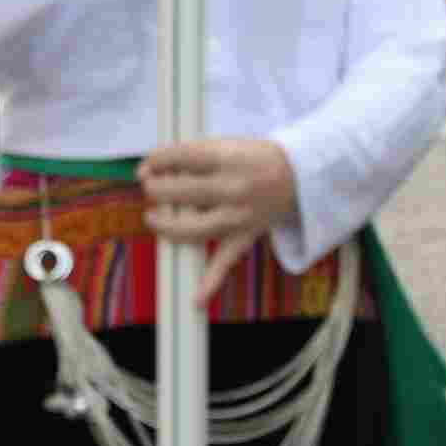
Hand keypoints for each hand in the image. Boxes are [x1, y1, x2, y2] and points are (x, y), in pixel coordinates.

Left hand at [140, 137, 299, 303]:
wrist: (299, 176)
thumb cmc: (253, 158)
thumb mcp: (225, 145)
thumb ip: (192, 157)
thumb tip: (154, 168)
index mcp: (227, 159)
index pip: (183, 157)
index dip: (158, 161)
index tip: (146, 167)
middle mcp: (233, 188)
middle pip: (184, 192)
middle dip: (157, 190)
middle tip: (149, 188)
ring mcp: (239, 216)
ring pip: (195, 228)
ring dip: (167, 226)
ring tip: (152, 218)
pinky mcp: (245, 236)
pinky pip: (226, 262)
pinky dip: (211, 284)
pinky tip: (195, 300)